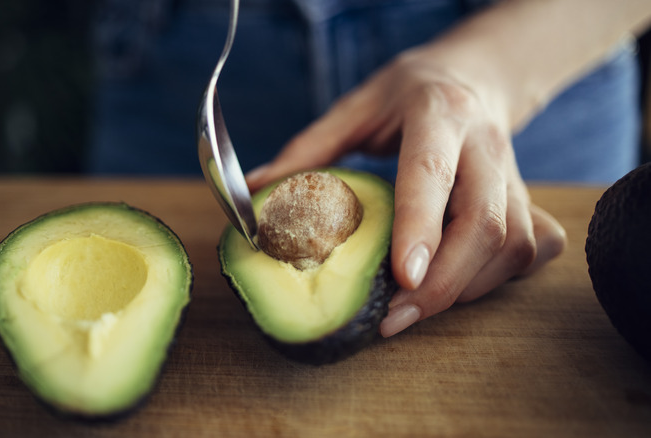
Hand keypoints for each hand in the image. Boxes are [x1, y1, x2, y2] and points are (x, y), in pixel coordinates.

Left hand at [246, 48, 566, 337]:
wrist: (472, 75)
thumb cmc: (407, 94)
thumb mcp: (355, 107)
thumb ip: (309, 150)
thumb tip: (256, 190)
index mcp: (437, 114)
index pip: (432, 173)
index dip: (421, 227)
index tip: (403, 277)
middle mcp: (484, 145)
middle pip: (485, 224)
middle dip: (443, 282)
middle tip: (395, 317)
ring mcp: (513, 173)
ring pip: (513, 244)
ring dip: (466, 288)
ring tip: (414, 308)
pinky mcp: (528, 197)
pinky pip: (532, 248)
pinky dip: (500, 278)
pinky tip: (464, 283)